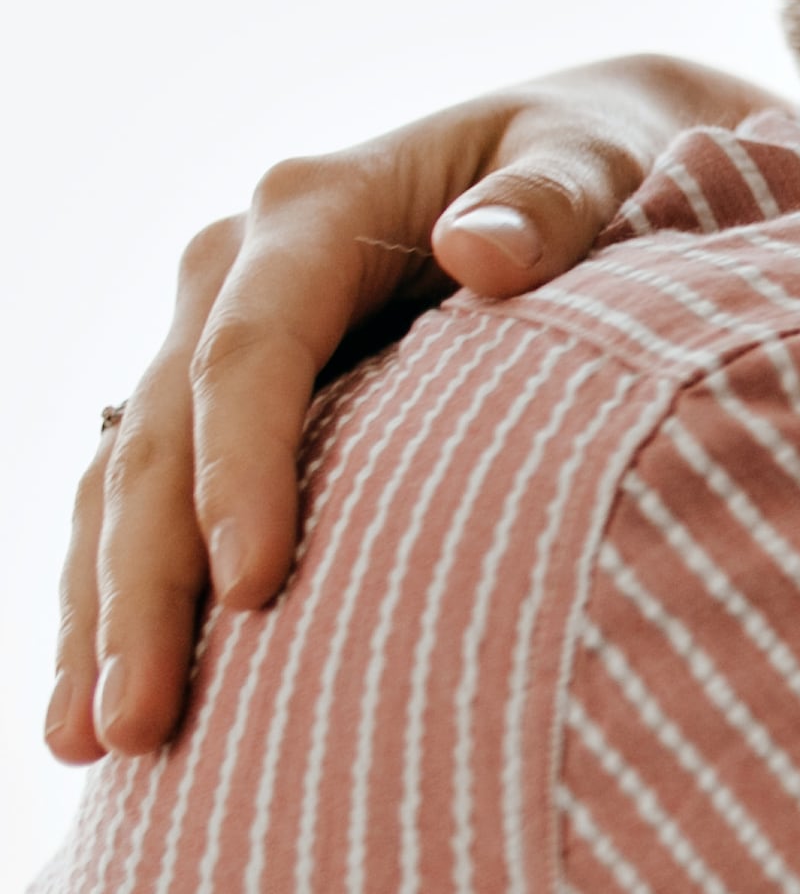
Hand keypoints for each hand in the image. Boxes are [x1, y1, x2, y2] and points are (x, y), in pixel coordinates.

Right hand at [48, 56, 769, 763]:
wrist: (595, 149)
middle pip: (159, 434)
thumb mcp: (600, 159)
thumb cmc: (613, 159)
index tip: (255, 587)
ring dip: (104, 612)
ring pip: (126, 481)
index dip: (241, 467)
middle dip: (143, 584)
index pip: (251, 349)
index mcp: (316, 210)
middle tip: (139, 723)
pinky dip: (127, 597)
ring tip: (92, 744)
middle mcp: (239, 269)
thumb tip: (482, 253)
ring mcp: (218, 338)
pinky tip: (109, 708)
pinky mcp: (231, 404)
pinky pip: (150, 503)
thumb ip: (555, 205)